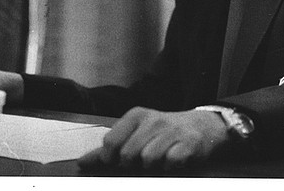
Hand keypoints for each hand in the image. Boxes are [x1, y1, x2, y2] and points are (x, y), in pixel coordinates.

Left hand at [77, 107, 230, 171]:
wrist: (200, 126)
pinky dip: (169, 167)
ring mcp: (171, 131)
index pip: (110, 141)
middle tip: (142, 160)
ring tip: (159, 159)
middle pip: (128, 154)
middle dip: (133, 164)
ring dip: (152, 167)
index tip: (117, 161)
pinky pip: (171, 163)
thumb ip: (109, 148)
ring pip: (148, 159)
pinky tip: (173, 160)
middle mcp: (152, 120)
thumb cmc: (161, 132)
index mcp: (135, 115)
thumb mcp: (135, 133)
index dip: (110, 158)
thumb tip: (82, 163)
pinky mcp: (189, 143)